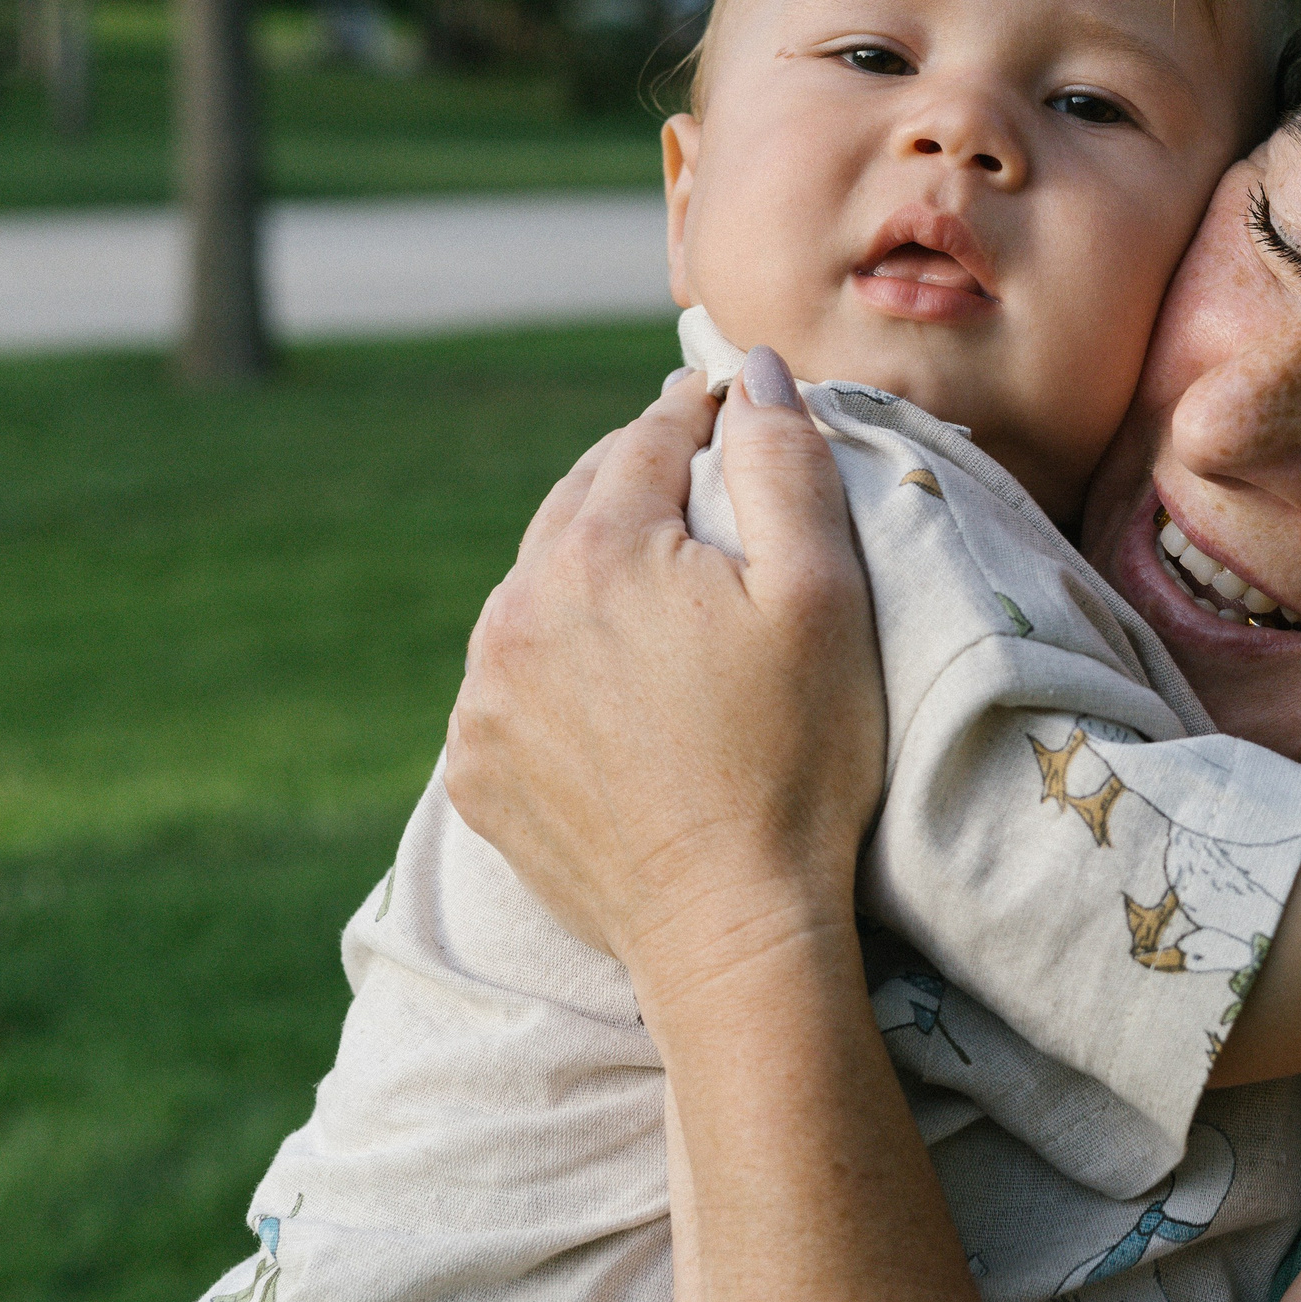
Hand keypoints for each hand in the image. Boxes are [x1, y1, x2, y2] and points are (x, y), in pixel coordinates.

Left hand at [442, 347, 885, 1016]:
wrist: (731, 931)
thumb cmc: (798, 759)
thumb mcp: (822, 595)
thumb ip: (782, 463)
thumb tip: (752, 370)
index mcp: (599, 552)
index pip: (646, 440)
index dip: (695, 412)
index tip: (724, 401)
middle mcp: (516, 611)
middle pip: (578, 506)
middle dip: (635, 482)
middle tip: (693, 478)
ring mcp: (485, 697)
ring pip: (535, 591)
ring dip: (587, 572)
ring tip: (651, 586)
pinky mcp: (478, 770)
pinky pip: (511, 679)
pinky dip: (554, 661)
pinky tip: (610, 685)